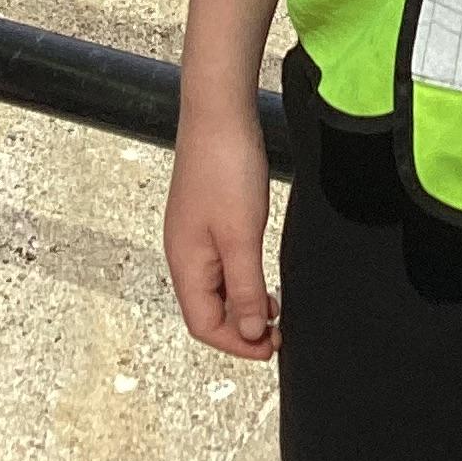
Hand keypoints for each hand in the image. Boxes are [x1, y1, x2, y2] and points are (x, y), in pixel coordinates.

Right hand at [163, 104, 280, 361]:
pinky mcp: (208, 216)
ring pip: (216, 287)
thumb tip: (248, 332)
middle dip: (241, 328)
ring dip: (244, 304)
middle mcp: (184, 252)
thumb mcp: (241, 236)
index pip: (204, 325)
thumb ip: (245, 287)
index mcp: (186, 263)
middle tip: (277, 334)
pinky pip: (222, 263)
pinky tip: (262, 274)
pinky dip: (243, 278)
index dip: (237, 344)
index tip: (271, 348)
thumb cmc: (225, 167)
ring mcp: (194, 234)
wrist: (219, 112)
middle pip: (207, 310)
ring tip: (274, 309)